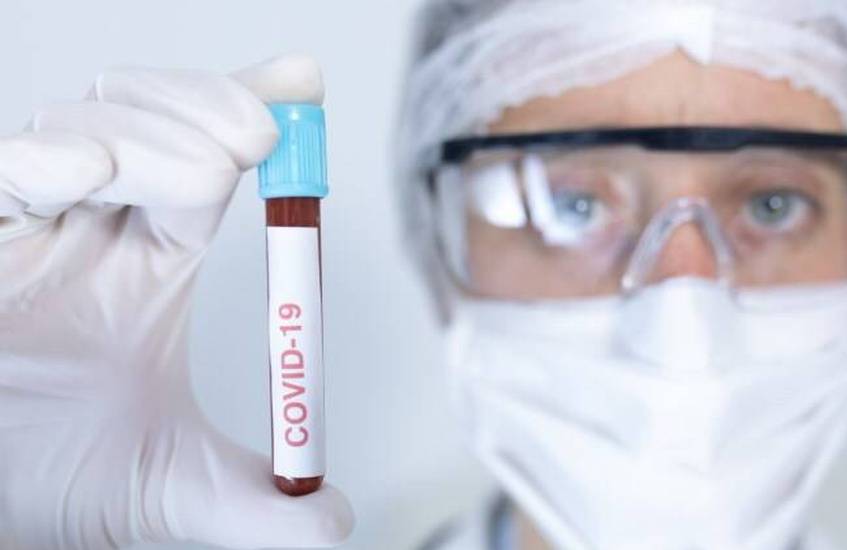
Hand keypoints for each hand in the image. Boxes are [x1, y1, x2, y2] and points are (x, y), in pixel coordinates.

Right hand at [0, 54, 353, 548]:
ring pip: (90, 124)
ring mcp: (32, 225)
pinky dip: (47, 159)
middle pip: (156, 115)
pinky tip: (86, 172)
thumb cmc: (53, 475)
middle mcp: (96, 227)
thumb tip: (334, 523)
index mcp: (153, 260)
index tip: (301, 82)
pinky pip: (6, 173)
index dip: (252, 107)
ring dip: (153, 131)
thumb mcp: (174, 487)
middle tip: (262, 133)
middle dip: (212, 107)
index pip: (212, 159)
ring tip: (205, 176)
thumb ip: (259, 507)